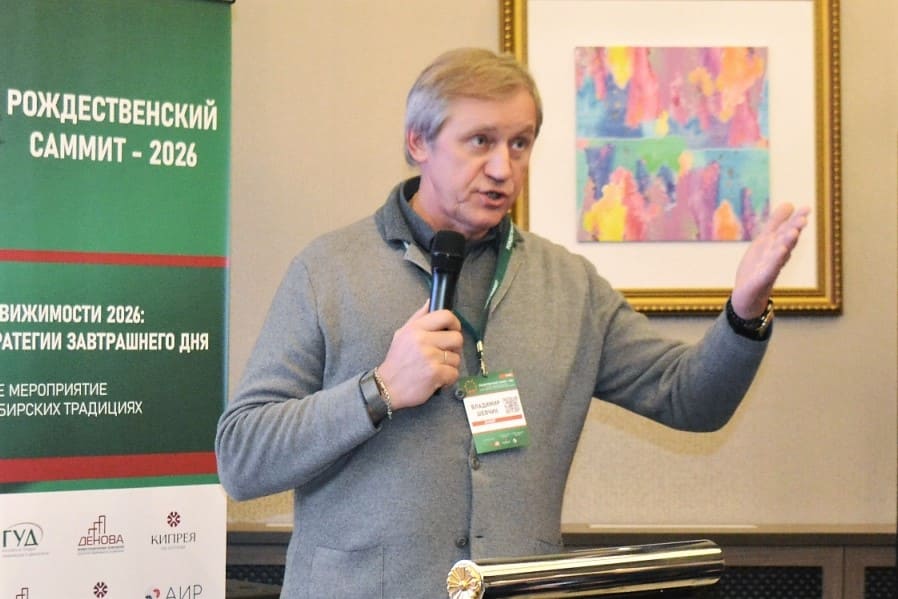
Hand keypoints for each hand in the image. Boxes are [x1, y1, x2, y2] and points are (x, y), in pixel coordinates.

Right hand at [375, 301, 462, 410]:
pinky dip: (448, 378)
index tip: (453, 330)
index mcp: (416, 328)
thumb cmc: (397, 360)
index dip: (455, 323)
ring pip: (456, 358)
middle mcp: (423, 340)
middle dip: (454, 348)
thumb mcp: (402, 334)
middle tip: (444, 354)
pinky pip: (454, 373)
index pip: (445, 316)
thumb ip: (418, 318)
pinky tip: (437, 379)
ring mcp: (430, 357)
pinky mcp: (435, 373)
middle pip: (457, 338)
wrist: (387, 387)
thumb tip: (431, 302)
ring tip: (436, 368)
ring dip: (450, 365)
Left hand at [731, 203, 809, 317]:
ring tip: (793, 232)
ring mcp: (770, 269)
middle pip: (787, 242)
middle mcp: (777, 256)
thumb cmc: (758, 266)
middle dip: (794, 230)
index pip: (788, 231)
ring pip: (780, 255)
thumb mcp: (765, 241)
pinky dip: (775, 261)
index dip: (796, 220)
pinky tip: (780, 251)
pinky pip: (770, 270)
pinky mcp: (762, 280)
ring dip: (787, 244)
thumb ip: (776, 223)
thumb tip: (790, 203)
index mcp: (777, 246)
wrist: (747, 294)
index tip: (806, 208)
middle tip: (803, 219)